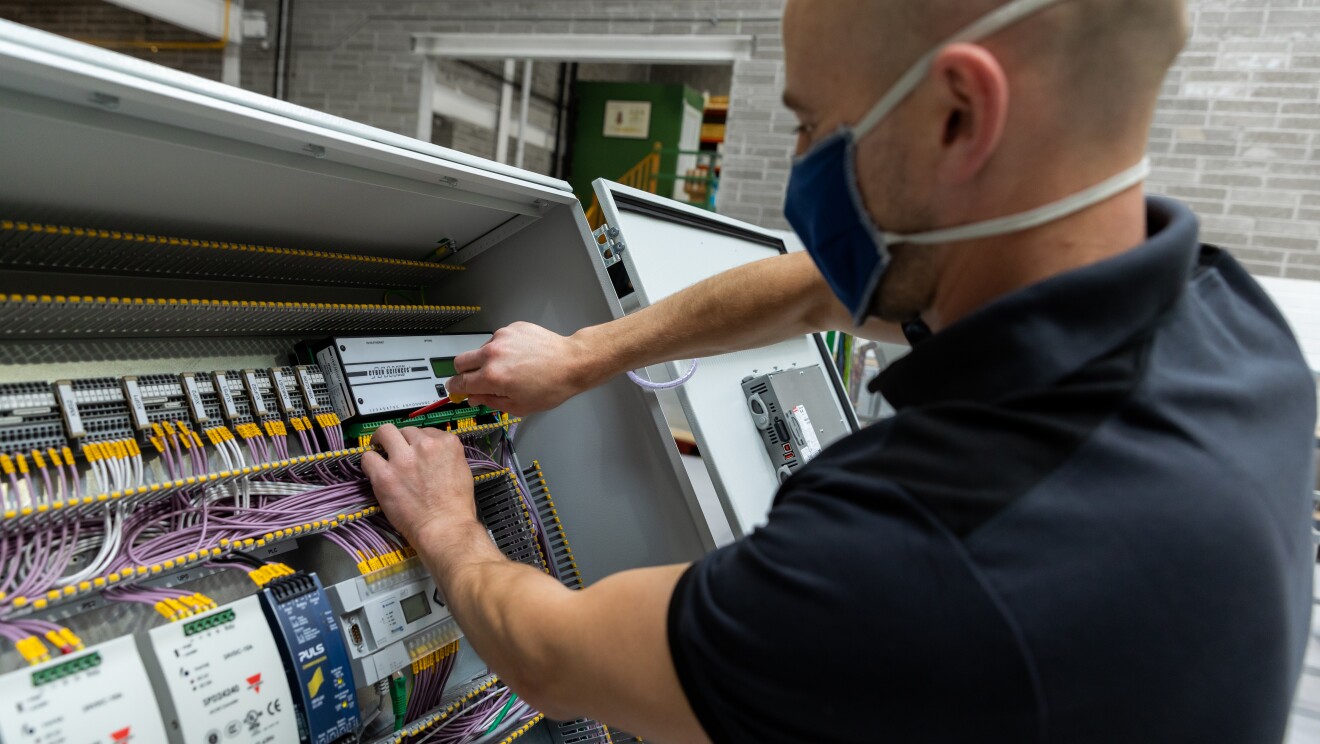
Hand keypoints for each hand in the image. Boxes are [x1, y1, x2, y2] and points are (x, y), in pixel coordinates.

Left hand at [361, 425, 478, 553]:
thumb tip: (432, 454)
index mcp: (447, 443)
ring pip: (384, 433)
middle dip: (401, 440)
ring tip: (380, 451)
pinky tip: (373, 470)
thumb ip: (446, 456)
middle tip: (397, 451)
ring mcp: (403, 459)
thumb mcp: (462, 470)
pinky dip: (369, 462)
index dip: (419, 442)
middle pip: (406, 430)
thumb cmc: (456, 505)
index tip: (415, 451)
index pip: (427, 431)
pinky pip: (368, 457)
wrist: (445, 527)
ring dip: (382, 441)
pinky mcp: (385, 474)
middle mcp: (425, 445)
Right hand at [447, 322, 599, 416]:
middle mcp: (492, 354)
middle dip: (464, 372)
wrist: (572, 363)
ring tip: (510, 368)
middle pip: (460, 361)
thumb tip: (473, 398)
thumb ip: (490, 402)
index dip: (455, 388)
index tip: (456, 390)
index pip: (458, 382)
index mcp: (491, 376)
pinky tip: (521, 356)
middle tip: (477, 379)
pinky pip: (498, 340)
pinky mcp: (512, 328)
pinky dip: (503, 348)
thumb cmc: (550, 387)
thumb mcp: (518, 406)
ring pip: (480, 350)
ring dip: (487, 360)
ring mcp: (502, 338)